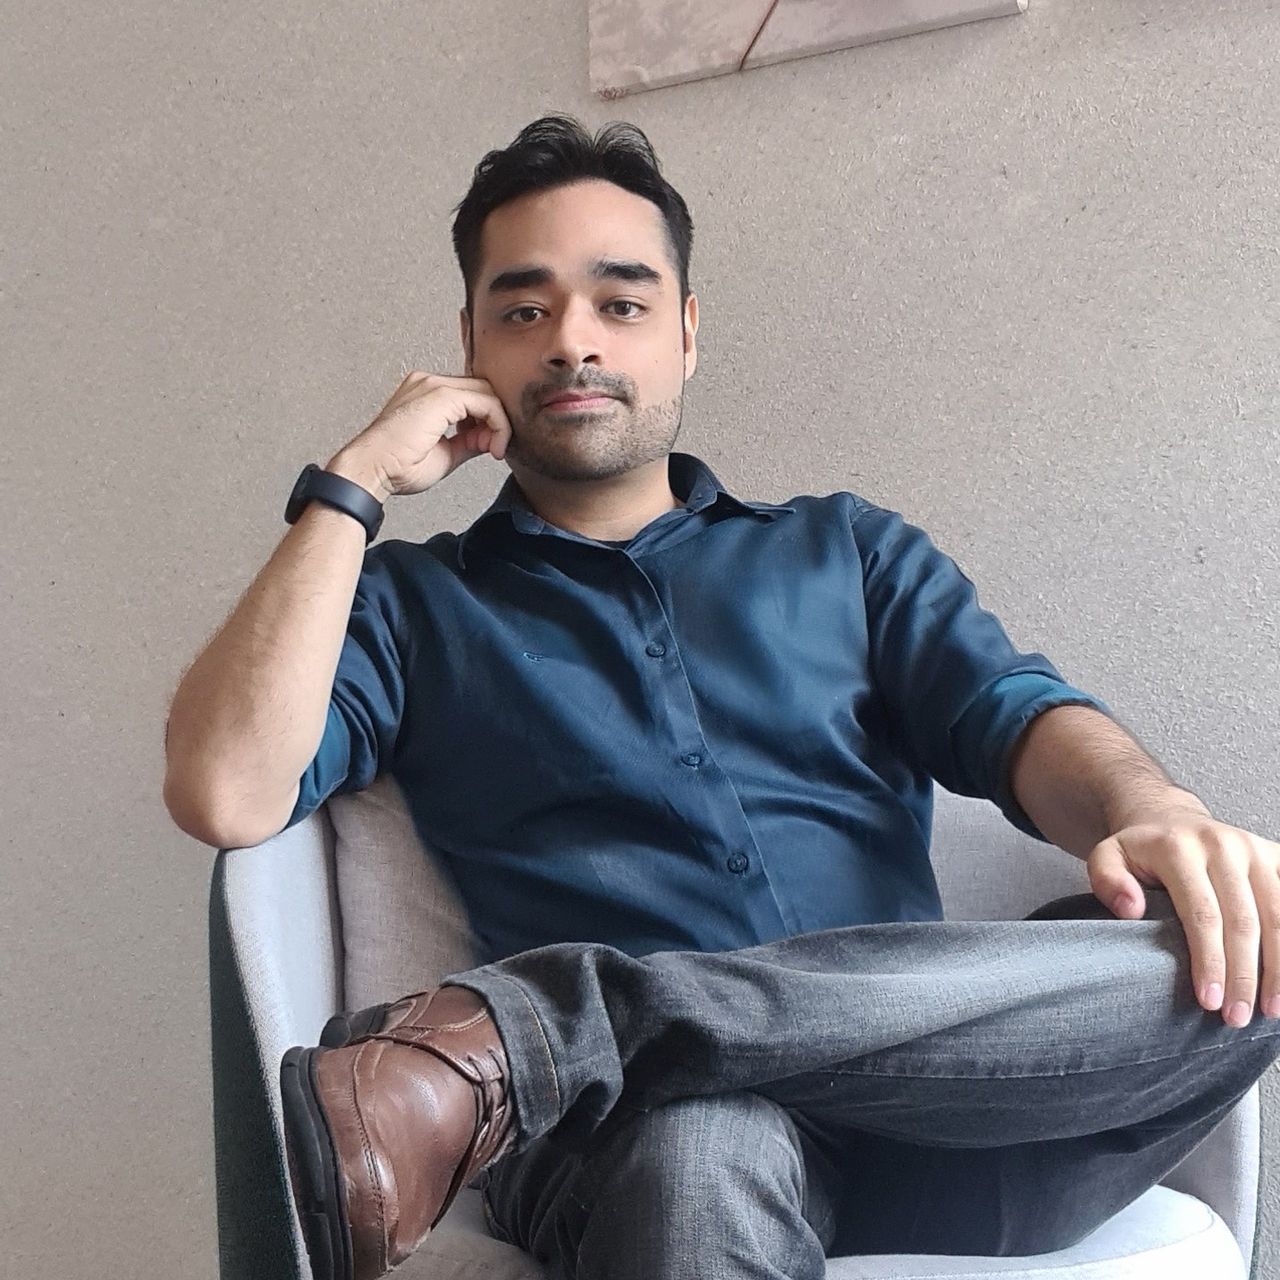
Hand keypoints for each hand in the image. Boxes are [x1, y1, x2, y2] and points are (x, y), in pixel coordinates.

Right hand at [334, 371, 513, 500]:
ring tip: (491, 449)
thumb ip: (469, 441)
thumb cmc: (397, 466)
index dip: (489, 421)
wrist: (372, 470)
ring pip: (487, 392)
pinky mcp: (441, 396)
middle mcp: (429, 383)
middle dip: (496, 420)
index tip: (488, 447)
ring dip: (498, 423)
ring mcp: (433, 385)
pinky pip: (485, 402)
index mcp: (426, 393)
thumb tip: (489, 439)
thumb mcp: (446, 453)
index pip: (473, 395)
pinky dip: (497, 424)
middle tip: (493, 448)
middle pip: (483, 389)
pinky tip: (491, 446)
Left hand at [1087, 810, 1279, 1025]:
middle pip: (1244, 921)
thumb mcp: (1107, 857)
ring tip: (1270, 1010)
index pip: (1202, 913)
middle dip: (1243, 976)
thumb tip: (1130, 910)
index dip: (1209, 960)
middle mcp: (1224, 845)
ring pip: (1278, 917)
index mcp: (1180, 848)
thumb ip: (1107, 880)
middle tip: (1236, 1017)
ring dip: (1278, 969)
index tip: (1208, 1000)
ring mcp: (1255, 850)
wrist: (1170, 819)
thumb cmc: (1141, 851)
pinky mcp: (1276, 856)